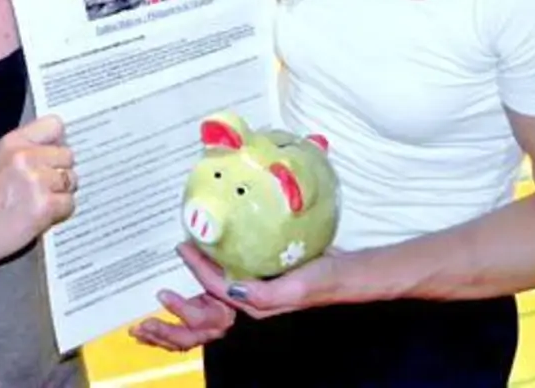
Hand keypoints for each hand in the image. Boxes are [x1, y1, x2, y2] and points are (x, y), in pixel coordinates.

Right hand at [0, 115, 75, 269]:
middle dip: (60, 171)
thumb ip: (28, 150)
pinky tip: (41, 215)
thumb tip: (61, 148)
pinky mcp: (45, 205)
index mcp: (12, 143)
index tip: (54, 154)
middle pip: (68, 155)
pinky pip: (69, 203)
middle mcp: (25, 157)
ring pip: (71, 180)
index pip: (53, 124)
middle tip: (44, 186)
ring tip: (39, 201)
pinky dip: (60, 212)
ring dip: (60, 193)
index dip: (57, 142)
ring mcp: (36, 181)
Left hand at [128, 245, 236, 350]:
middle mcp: (211, 329)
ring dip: (155, 338)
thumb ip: (201, 262)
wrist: (235, 292)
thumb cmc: (226, 280)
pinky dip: (154, 339)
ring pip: (176, 343)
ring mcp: (200, 335)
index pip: (199, 317)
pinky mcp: (189, 335)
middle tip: (145, 323)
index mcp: (220, 315)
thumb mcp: (217, 270)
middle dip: (164, 331)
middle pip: (187, 338)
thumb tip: (181, 246)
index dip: (180, 308)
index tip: (161, 294)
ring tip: (136, 330)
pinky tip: (139, 334)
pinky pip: (170, 342)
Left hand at [181, 240, 342, 320]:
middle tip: (185, 239)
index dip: (198, 268)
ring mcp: (264, 280)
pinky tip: (229, 231)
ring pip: (230, 268)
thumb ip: (263, 294)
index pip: (218, 286)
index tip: (183, 246)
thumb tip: (231, 288)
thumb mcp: (294, 290)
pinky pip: (245, 257)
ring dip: (213, 255)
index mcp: (257, 303)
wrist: (351, 271)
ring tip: (201, 235)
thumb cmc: (324, 281)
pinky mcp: (272, 266)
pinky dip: (232, 246)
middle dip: (199, 264)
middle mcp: (257, 294)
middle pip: (219, 280)